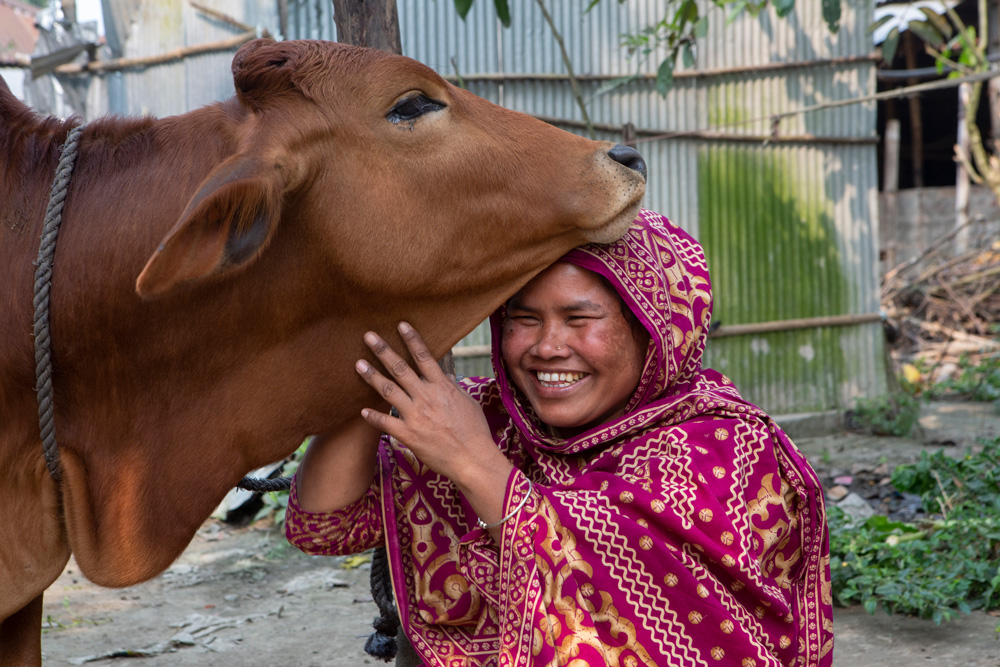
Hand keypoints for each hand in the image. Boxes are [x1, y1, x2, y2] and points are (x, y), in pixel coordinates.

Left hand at [356, 322, 510, 489]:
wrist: (473, 460)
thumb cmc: (475, 431)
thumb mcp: (468, 402)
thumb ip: (453, 387)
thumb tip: (445, 374)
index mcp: (443, 387)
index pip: (425, 357)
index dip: (412, 339)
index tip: (401, 324)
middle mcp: (427, 397)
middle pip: (401, 368)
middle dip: (383, 350)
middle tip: (368, 336)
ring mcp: (416, 416)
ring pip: (388, 390)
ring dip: (371, 376)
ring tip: (358, 364)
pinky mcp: (408, 435)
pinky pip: (385, 422)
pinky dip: (372, 416)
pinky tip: (361, 411)